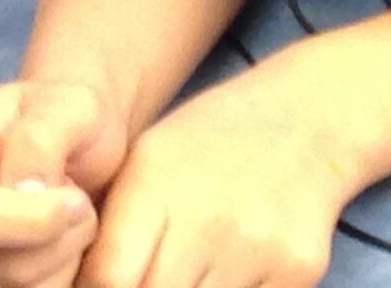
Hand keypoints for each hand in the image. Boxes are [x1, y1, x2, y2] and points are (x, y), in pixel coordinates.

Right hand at [0, 78, 128, 287]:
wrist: (64, 138)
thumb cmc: (64, 116)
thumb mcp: (68, 103)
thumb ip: (42, 139)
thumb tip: (22, 189)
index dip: (31, 222)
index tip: (79, 202)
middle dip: (58, 241)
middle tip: (76, 200)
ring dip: (59, 263)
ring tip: (62, 220)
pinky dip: (49, 282)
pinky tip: (51, 245)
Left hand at [75, 70, 359, 287]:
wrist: (309, 119)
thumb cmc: (210, 142)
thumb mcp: (148, 162)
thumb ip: (114, 228)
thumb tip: (80, 287)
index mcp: (157, 183)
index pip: (108, 279)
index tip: (99, 285)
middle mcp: (208, 219)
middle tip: (146, 276)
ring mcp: (257, 249)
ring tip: (182, 270)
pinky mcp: (298, 271)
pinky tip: (222, 273)